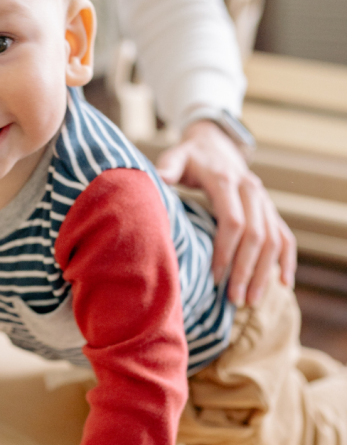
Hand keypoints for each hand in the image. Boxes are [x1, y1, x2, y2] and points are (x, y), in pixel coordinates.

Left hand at [156, 120, 296, 306]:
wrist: (215, 143)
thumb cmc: (190, 156)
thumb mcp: (176, 156)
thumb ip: (167, 167)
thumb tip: (159, 178)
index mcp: (226, 181)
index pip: (233, 221)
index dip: (225, 251)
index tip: (214, 277)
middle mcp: (251, 190)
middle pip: (257, 235)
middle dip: (246, 269)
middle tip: (233, 299)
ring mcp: (264, 200)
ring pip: (274, 239)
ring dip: (265, 272)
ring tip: (251, 301)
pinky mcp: (270, 209)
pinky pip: (285, 235)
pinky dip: (286, 259)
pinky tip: (283, 283)